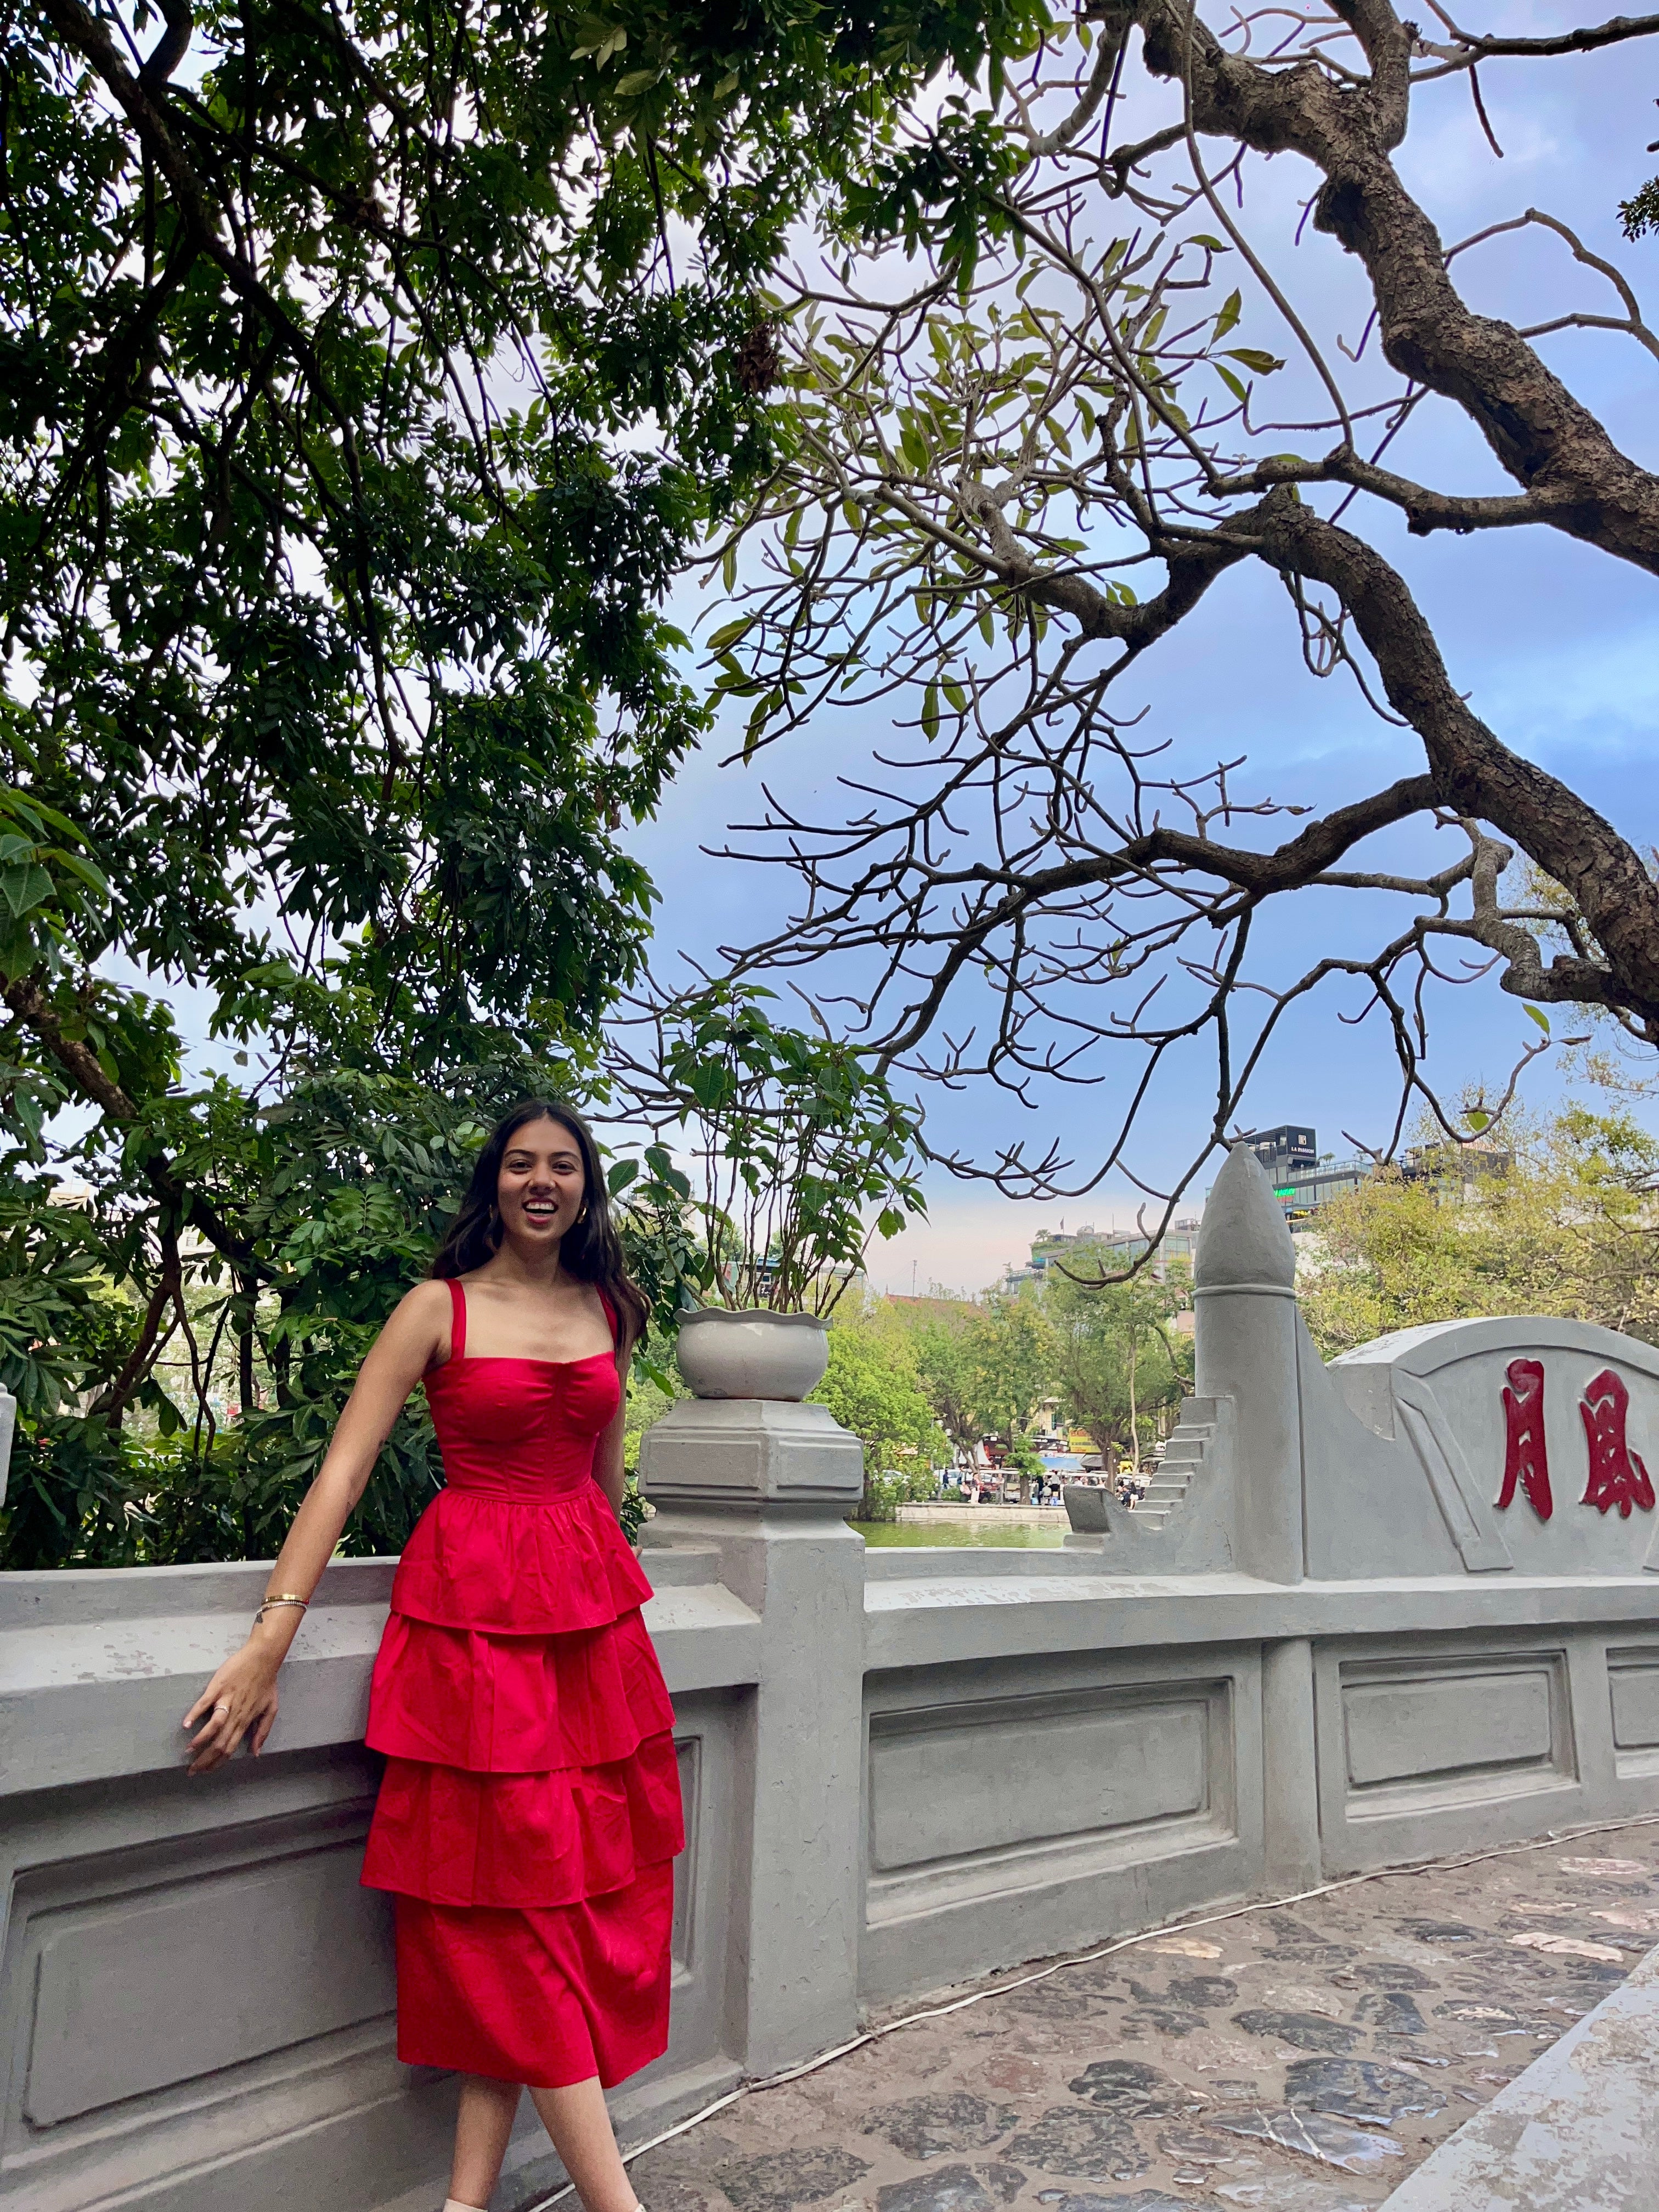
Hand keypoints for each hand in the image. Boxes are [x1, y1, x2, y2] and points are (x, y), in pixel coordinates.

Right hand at [183, 1636, 281, 1773]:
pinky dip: (195, 1714)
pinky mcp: (218, 1687)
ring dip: (200, 1741)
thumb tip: (256, 1753)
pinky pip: (205, 1703)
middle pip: (219, 1743)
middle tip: (192, 1770)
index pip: (230, 1748)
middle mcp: (236, 1714)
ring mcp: (226, 1700)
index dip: (217, 1763)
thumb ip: (263, 1732)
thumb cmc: (266, 1683)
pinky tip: (186, 1724)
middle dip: (205, 1760)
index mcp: (246, 1721)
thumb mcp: (271, 1709)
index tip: (205, 1771)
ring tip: (188, 1751)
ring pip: (213, 1726)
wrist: (263, 1658)